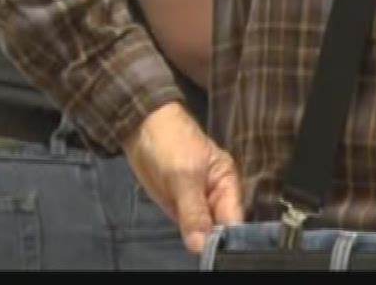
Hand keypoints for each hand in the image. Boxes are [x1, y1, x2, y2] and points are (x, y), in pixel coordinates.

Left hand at [124, 101, 244, 253]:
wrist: (140, 125)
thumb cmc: (169, 140)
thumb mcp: (183, 175)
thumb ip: (194, 211)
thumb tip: (201, 245)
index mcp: (227, 182)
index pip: (235, 218)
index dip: (228, 238)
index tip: (216, 251)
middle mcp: (216, 195)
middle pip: (222, 228)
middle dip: (213, 242)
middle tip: (203, 251)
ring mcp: (197, 202)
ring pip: (204, 231)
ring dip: (199, 241)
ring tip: (195, 247)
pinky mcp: (180, 206)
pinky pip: (188, 227)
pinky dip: (187, 236)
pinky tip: (187, 242)